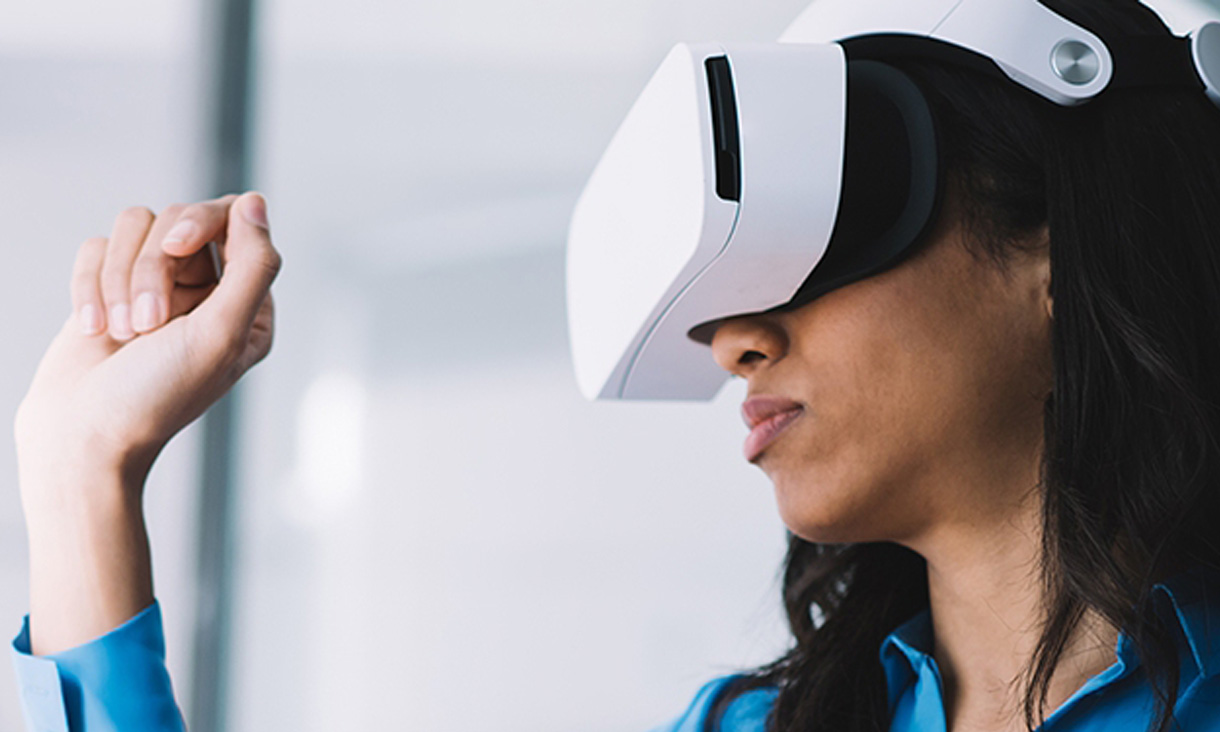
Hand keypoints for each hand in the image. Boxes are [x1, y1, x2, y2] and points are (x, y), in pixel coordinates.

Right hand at [14, 192, 280, 499]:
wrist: (83, 435)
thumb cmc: (159, 394)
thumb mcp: (222, 332)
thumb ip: (252, 266)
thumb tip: (256, 202)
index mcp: (249, 304)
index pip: (239, 220)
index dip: (202, 221)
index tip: (176, 247)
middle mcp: (209, 290)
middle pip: (182, 217)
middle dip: (152, 266)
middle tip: (146, 323)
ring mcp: (157, 287)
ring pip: (135, 225)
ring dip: (119, 279)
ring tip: (122, 334)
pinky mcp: (108, 287)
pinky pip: (96, 245)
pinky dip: (88, 285)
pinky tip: (93, 330)